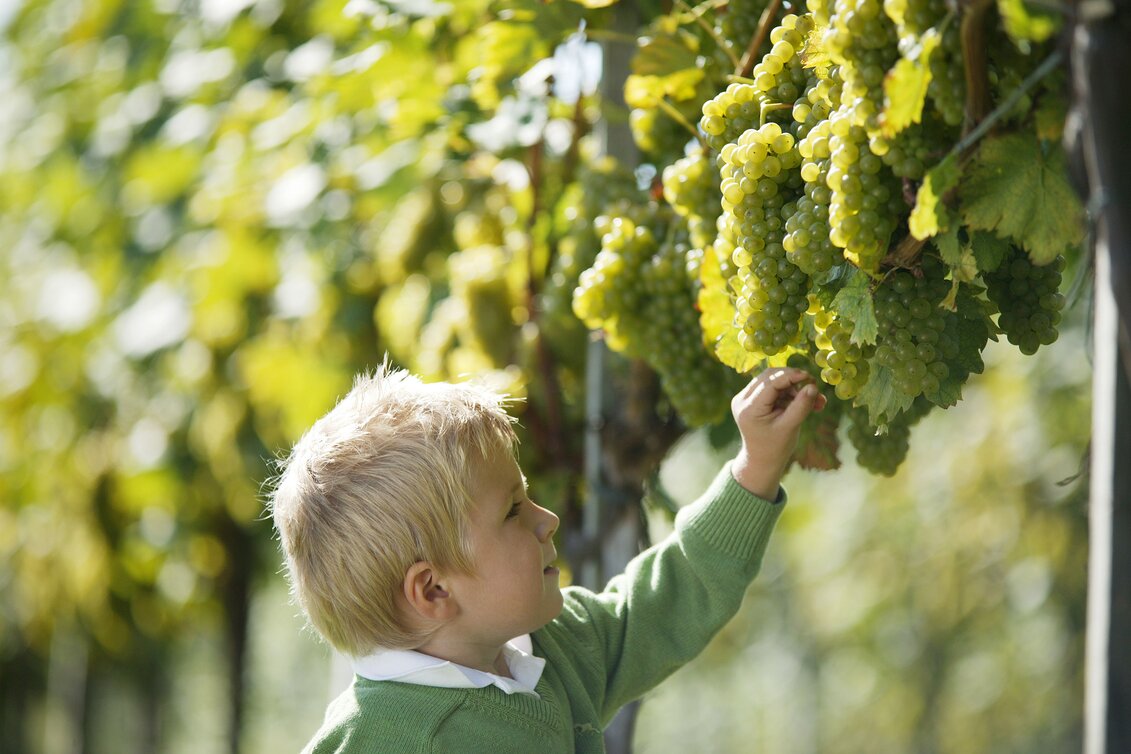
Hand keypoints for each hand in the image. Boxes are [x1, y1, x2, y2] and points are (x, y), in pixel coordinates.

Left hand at [730, 367, 825, 499]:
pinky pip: (772, 387)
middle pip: (770, 377)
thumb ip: (801, 407)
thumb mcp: (790, 427)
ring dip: (794, 387)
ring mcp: (745, 398)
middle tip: (814, 388)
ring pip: (772, 380)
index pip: (770, 383)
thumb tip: (813, 386)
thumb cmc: (775, 447)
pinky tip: (805, 401)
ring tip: (814, 401)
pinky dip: (789, 392)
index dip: (791, 377)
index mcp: (749, 409)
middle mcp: (742, 400)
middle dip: (794, 381)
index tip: (811, 377)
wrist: (761, 460)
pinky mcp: (751, 399)